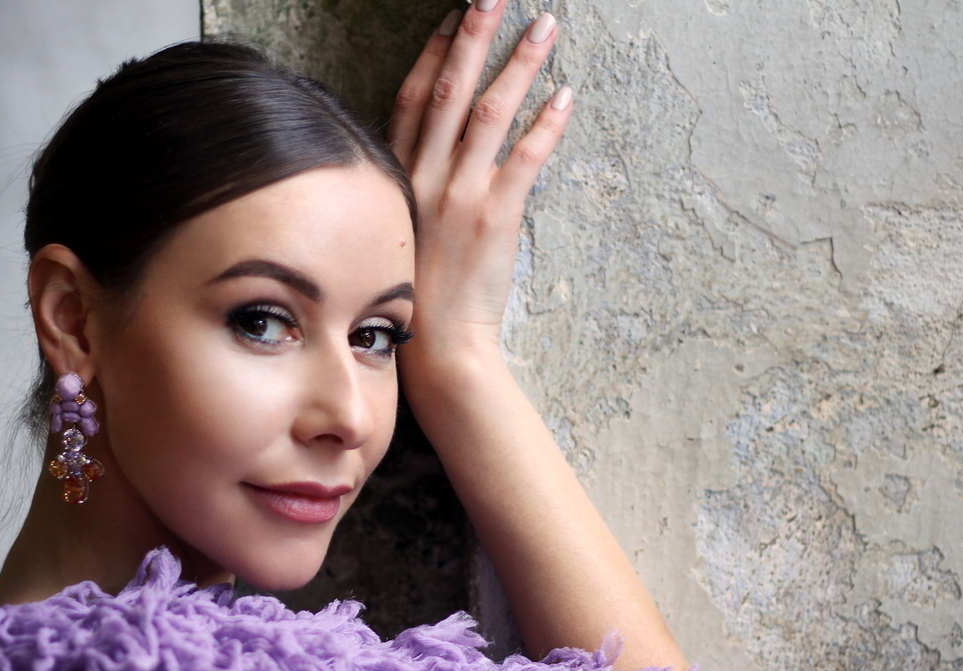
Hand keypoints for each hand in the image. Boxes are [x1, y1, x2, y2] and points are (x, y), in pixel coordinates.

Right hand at [388, 0, 569, 366]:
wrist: (436, 347)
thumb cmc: (416, 295)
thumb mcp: (399, 233)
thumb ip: (413, 191)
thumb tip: (435, 160)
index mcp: (398, 179)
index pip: (412, 101)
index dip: (433, 56)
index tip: (451, 20)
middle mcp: (424, 178)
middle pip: (449, 92)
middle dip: (473, 37)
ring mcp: (459, 195)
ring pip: (491, 114)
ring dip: (519, 65)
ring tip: (544, 27)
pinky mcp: (495, 217)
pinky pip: (525, 159)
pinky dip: (547, 124)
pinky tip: (565, 95)